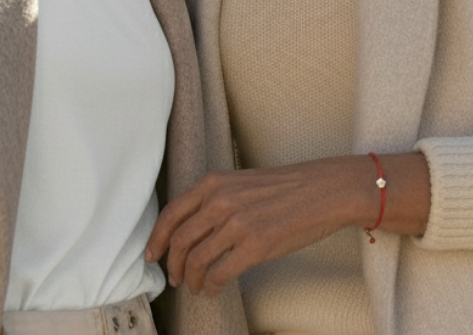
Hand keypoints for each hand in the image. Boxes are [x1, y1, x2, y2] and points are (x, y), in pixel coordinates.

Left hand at [144, 153, 429, 296]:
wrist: (321, 191)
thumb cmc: (281, 188)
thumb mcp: (239, 183)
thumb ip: (213, 199)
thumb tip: (189, 228)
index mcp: (213, 183)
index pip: (171, 213)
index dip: (156, 239)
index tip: (151, 256)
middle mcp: (220, 201)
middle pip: (180, 240)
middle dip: (172, 264)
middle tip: (174, 278)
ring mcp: (238, 223)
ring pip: (197, 259)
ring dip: (191, 279)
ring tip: (194, 286)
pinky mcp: (256, 245)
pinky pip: (220, 272)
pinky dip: (211, 285)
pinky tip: (212, 289)